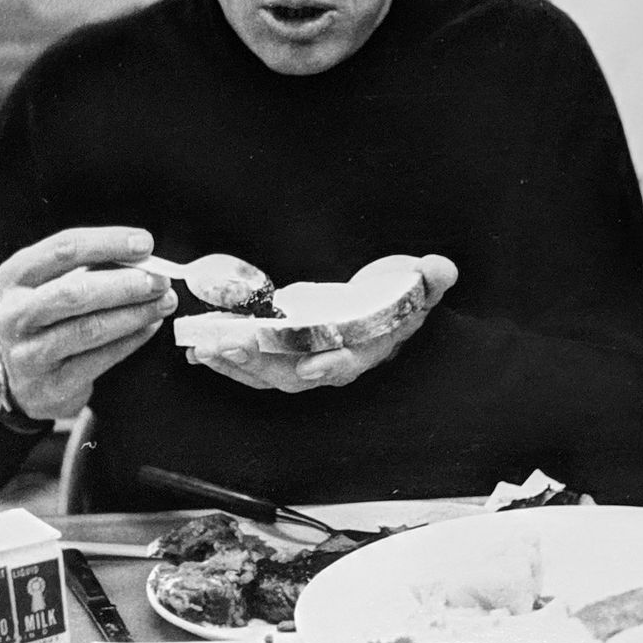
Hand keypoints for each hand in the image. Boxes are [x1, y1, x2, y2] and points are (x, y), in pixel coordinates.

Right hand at [0, 227, 177, 419]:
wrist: (27, 381)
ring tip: (164, 302)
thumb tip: (144, 260)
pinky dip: (132, 340)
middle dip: (125, 284)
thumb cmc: (50, 319)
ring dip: (135, 313)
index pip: (63, 250)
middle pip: (74, 292)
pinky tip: (150, 326)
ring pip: (89, 329)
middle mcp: (14, 314)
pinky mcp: (51, 386)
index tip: (145, 244)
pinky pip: (99, 359)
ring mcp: (29, 353)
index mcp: (16, 276)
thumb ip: (94, 269)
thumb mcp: (56, 285)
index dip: (107, 243)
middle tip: (161, 280)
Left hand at [188, 254, 457, 392]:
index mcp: (368, 347)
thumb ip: (431, 279)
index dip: (332, 365)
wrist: (383, 306)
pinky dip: (228, 360)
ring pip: (269, 373)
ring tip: (206, 349)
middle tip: (233, 346)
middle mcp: (334, 362)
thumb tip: (441, 269)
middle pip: (297, 373)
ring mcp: (306, 361)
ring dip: (237, 364)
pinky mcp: (284, 353)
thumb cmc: (400, 297)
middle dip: (264, 363)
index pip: (351, 360)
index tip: (311, 366)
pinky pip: (254, 364)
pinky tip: (201, 351)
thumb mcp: (420, 284)